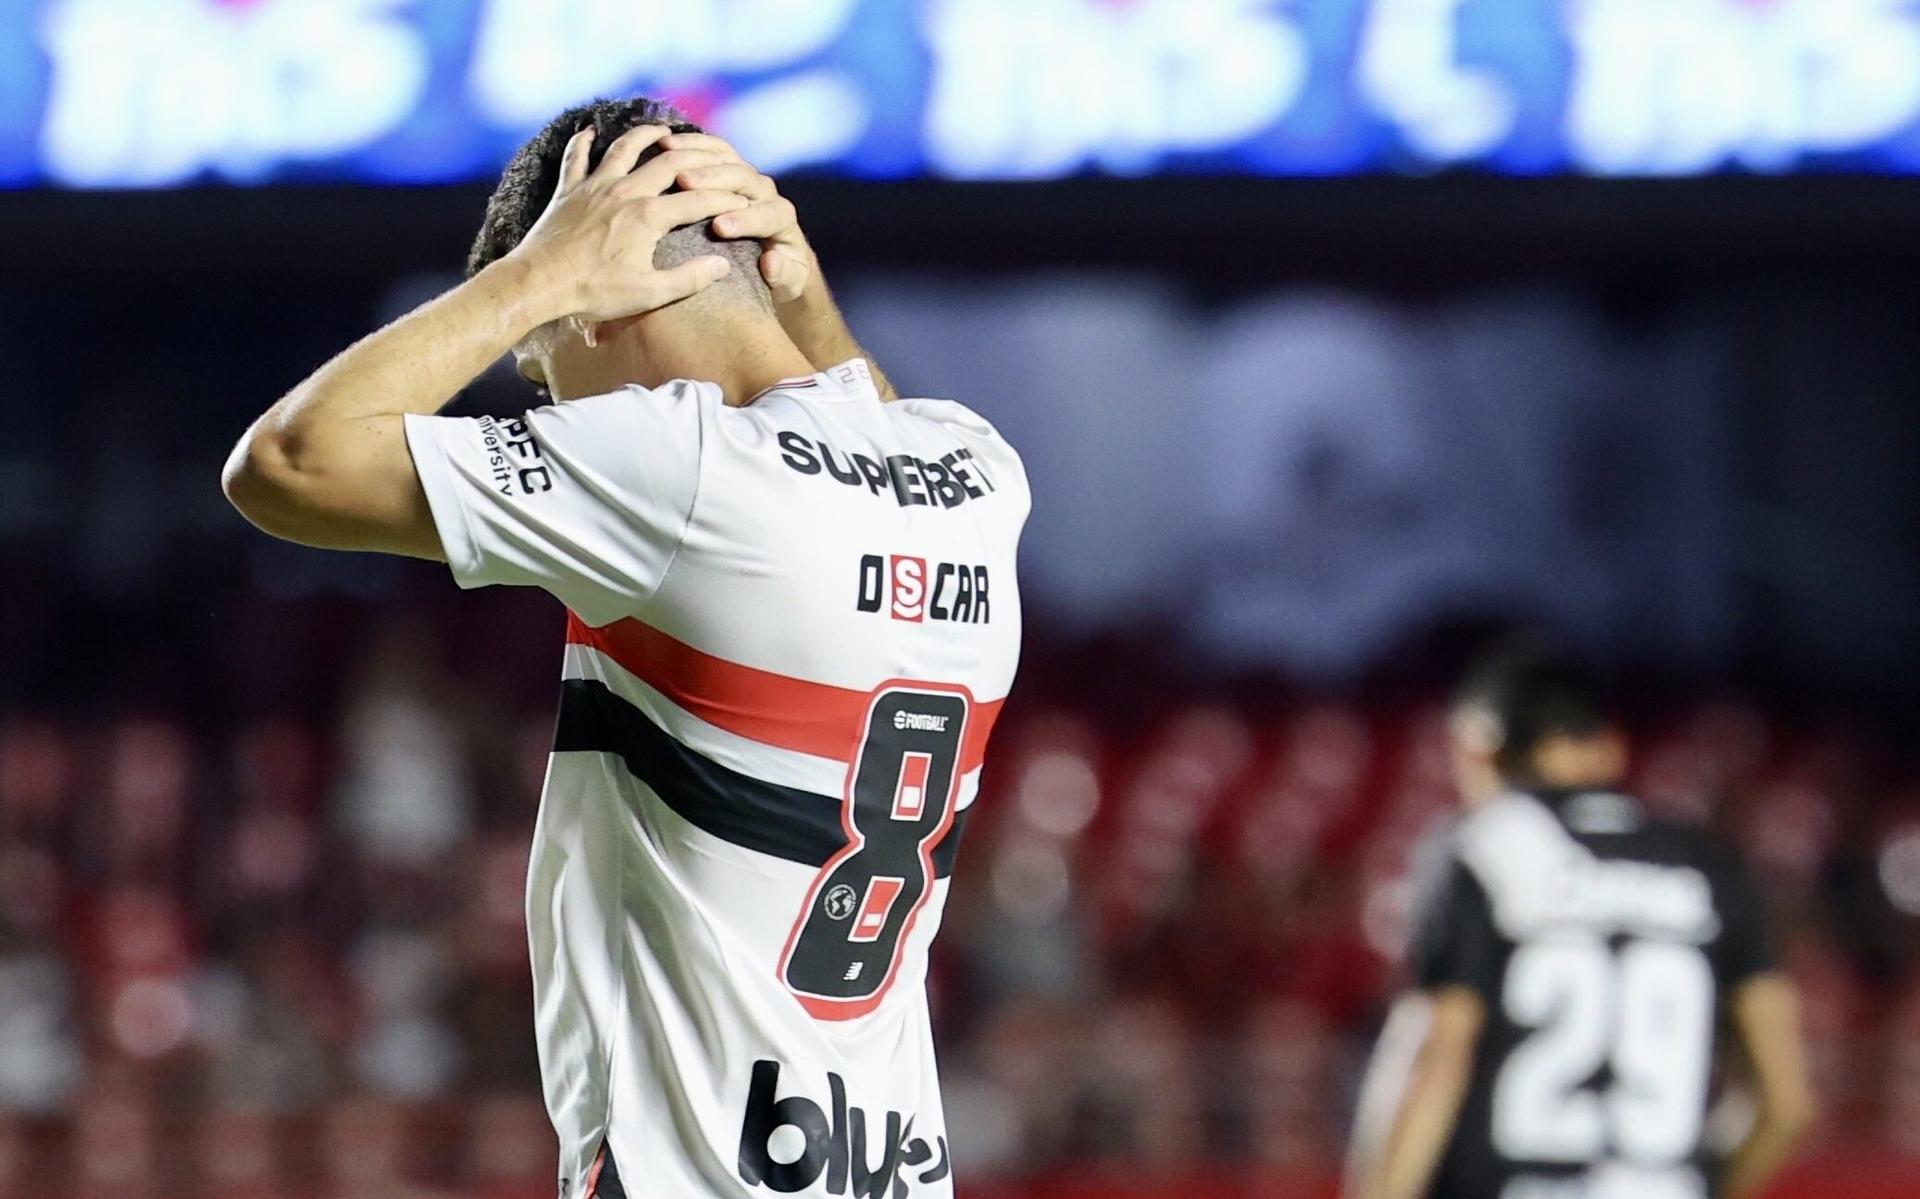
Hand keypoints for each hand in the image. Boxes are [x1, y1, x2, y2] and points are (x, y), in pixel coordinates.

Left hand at [508, 125, 749, 322]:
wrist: (538, 284)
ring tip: (660, 130)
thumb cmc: (594, 292)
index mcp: (648, 217)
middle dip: (696, 157)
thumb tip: (723, 265)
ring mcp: (594, 186)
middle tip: (711, 155)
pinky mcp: (568, 190)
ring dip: (645, 135)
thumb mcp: (649, 293)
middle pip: (668, 163)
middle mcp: (625, 191)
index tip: (743, 199)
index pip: (698, 201)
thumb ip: (689, 278)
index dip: (725, 199)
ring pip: (624, 148)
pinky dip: (583, 142)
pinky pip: (576, 156)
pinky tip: (589, 131)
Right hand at [658, 131, 817, 304]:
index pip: (767, 214)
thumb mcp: (788, 282)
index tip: (719, 227)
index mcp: (782, 218)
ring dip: (697, 153)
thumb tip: (771, 261)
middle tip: (684, 183)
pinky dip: (692, 143)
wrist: (781, 257)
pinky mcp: (731, 168)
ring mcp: (747, 177)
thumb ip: (784, 274)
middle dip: (715, 179)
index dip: (744, 219)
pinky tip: (667, 143)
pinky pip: (713, 149)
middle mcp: (766, 192)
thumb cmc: (781, 274)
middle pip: (744, 177)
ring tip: (668, 152)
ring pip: (726, 157)